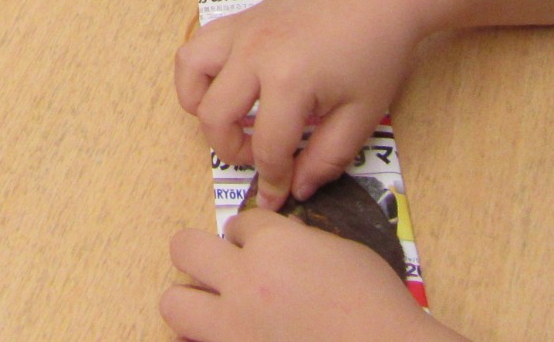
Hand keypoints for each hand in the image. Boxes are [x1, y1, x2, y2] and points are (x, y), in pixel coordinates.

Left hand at [162, 206, 447, 341]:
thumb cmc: (379, 305)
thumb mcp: (345, 253)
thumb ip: (302, 243)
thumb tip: (283, 245)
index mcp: (274, 243)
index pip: (238, 222)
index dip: (249, 235)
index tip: (259, 248)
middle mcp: (243, 280)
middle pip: (186, 248)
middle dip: (202, 254)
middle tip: (222, 270)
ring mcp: (235, 326)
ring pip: (174, 302)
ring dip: (192, 300)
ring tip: (215, 309)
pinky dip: (206, 340)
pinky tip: (227, 338)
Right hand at [175, 0, 420, 208]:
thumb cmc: (376, 53)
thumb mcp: (362, 115)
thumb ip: (327, 158)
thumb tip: (297, 188)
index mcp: (288, 81)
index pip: (268, 148)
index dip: (274, 181)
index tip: (278, 196)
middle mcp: (253, 53)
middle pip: (215, 117)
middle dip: (232, 150)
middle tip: (260, 156)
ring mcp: (241, 30)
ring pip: (190, 73)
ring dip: (202, 106)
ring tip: (230, 119)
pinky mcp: (239, 18)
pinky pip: (197, 45)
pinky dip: (198, 71)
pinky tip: (224, 86)